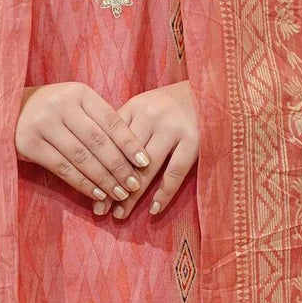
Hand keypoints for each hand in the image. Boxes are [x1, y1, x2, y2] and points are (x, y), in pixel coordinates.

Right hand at [15, 82, 149, 204]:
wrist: (4, 110)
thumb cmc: (50, 110)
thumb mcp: (74, 105)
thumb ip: (97, 121)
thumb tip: (132, 154)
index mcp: (79, 92)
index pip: (111, 120)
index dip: (130, 143)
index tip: (146, 162)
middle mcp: (62, 105)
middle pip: (98, 141)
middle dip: (120, 166)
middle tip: (136, 185)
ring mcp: (43, 124)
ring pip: (82, 157)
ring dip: (104, 179)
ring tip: (120, 194)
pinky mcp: (29, 144)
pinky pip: (63, 168)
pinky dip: (83, 183)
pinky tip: (97, 194)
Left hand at [100, 82, 197, 220]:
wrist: (212, 88)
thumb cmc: (174, 103)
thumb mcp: (146, 105)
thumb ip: (126, 126)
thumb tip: (99, 160)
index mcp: (135, 107)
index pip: (110, 141)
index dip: (98, 167)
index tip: (89, 189)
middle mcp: (151, 116)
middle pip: (125, 157)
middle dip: (111, 185)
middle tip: (101, 210)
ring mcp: (173, 128)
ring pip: (146, 168)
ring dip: (132, 195)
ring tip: (121, 214)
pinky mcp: (194, 140)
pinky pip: (174, 172)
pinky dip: (163, 193)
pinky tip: (153, 210)